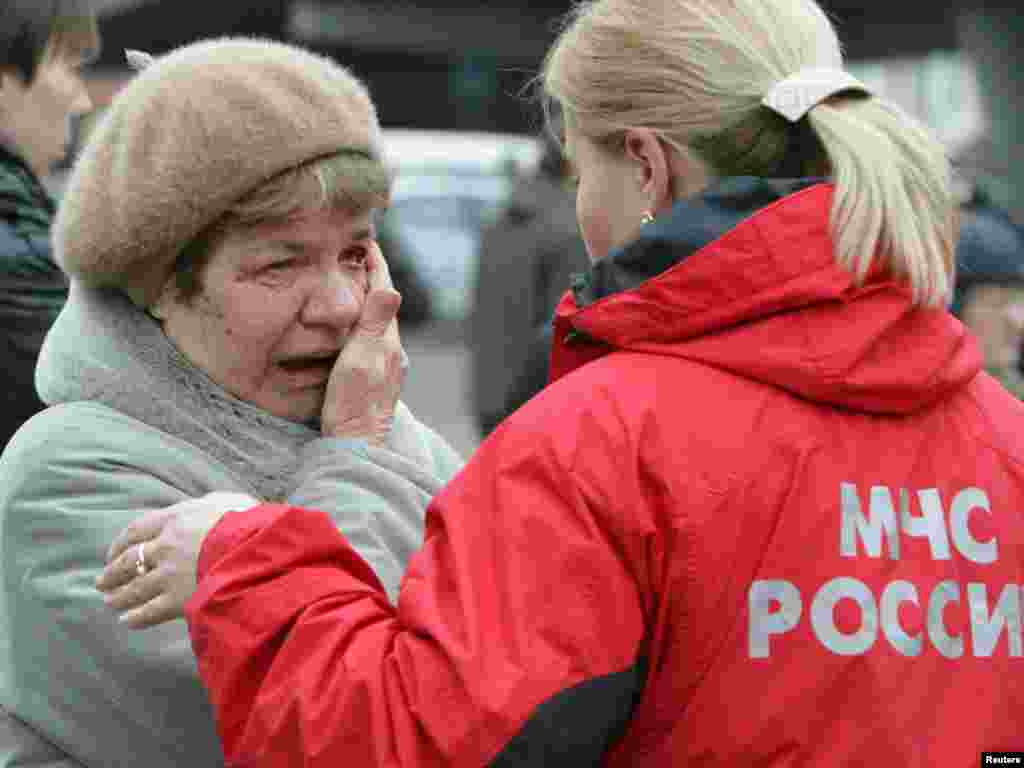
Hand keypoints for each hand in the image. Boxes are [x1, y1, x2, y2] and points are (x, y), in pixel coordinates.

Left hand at [95, 492, 259, 628]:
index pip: (137, 530)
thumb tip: (212, 502)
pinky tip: (127, 620)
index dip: (120, 543)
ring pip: (134, 587)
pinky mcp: (178, 600)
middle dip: (112, 573)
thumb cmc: (250, 524)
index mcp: (176, 520)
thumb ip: (215, 502)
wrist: (257, 553)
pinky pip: (149, 611)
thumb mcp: (232, 502)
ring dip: (119, 596)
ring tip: (110, 602)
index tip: (111, 553)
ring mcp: (170, 575)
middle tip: (101, 582)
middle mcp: (166, 547)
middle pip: (129, 561)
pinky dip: (135, 617)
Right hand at [322, 240, 405, 443]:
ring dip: (367, 297)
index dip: (376, 264)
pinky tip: (352, 323)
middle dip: (372, 275)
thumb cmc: (353, 405)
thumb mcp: (361, 360)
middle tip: (356, 253)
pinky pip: (371, 337)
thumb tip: (392, 289)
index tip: (366, 240)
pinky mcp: (375, 377)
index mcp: (388, 340)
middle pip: (383, 302)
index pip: (384, 291)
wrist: (356, 446)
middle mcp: (391, 349)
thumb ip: (374, 325)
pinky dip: (362, 320)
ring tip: (353, 279)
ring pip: (378, 320)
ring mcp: (385, 364)